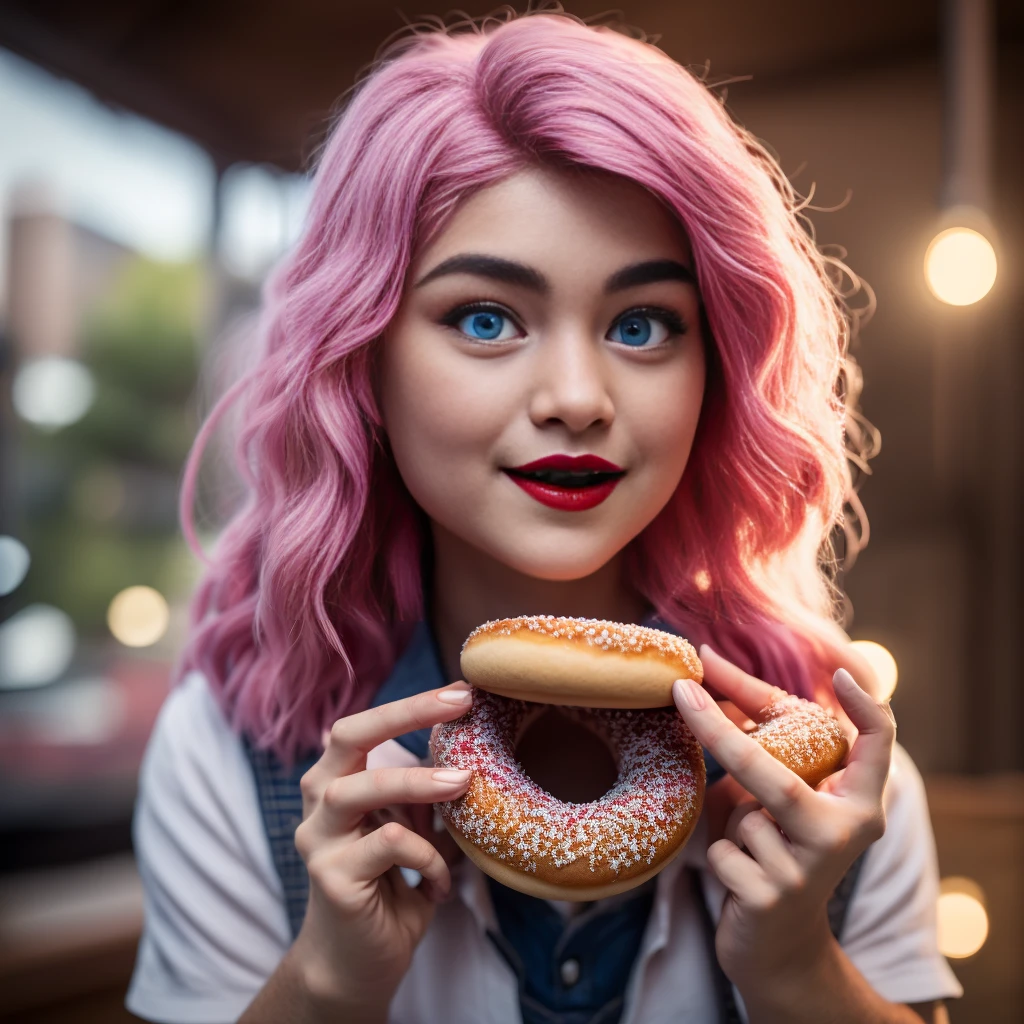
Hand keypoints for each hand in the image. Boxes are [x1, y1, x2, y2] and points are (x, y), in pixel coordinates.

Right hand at [288, 684, 474, 1018]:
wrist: (356, 965)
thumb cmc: (389, 888)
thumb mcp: (409, 829)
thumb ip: (420, 794)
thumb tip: (468, 747)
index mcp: (335, 781)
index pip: (361, 726)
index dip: (408, 704)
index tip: (461, 692)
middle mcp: (317, 803)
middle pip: (348, 737)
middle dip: (406, 713)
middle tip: (460, 704)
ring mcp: (318, 839)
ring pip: (361, 788)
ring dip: (418, 781)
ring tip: (463, 782)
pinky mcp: (331, 877)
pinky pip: (389, 845)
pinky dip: (427, 858)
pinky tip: (439, 883)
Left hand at [673, 646, 895, 999]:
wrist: (779, 944)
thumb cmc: (775, 841)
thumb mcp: (775, 784)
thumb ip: (748, 720)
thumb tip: (705, 656)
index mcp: (857, 802)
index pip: (877, 746)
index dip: (868, 710)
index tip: (843, 675)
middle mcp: (845, 833)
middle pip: (774, 774)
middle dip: (718, 730)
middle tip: (680, 689)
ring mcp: (810, 869)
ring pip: (741, 814)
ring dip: (730, 820)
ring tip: (753, 847)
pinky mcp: (774, 898)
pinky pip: (722, 851)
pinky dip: (719, 854)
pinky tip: (743, 877)